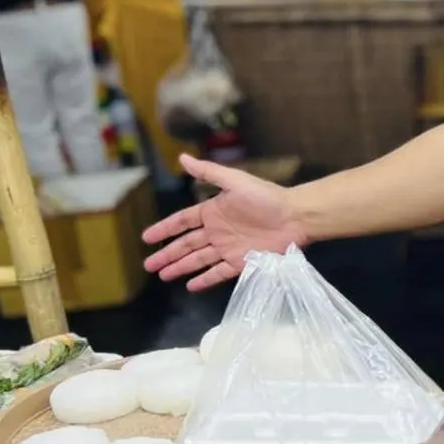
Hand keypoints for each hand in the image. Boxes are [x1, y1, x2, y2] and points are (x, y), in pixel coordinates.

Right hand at [142, 155, 307, 290]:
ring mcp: (229, 248)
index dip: (164, 229)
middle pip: (186, 244)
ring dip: (180, 267)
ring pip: (198, 259)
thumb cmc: (267, 197)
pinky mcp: (242, 261)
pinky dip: (205, 279)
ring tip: (163, 276)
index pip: (182, 221)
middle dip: (167, 254)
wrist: (296, 216)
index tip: (147, 238)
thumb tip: (182, 158)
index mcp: (213, 211)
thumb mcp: (235, 181)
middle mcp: (218, 231)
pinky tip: (190, 285)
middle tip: (149, 265)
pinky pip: (219, 272)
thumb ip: (208, 172)